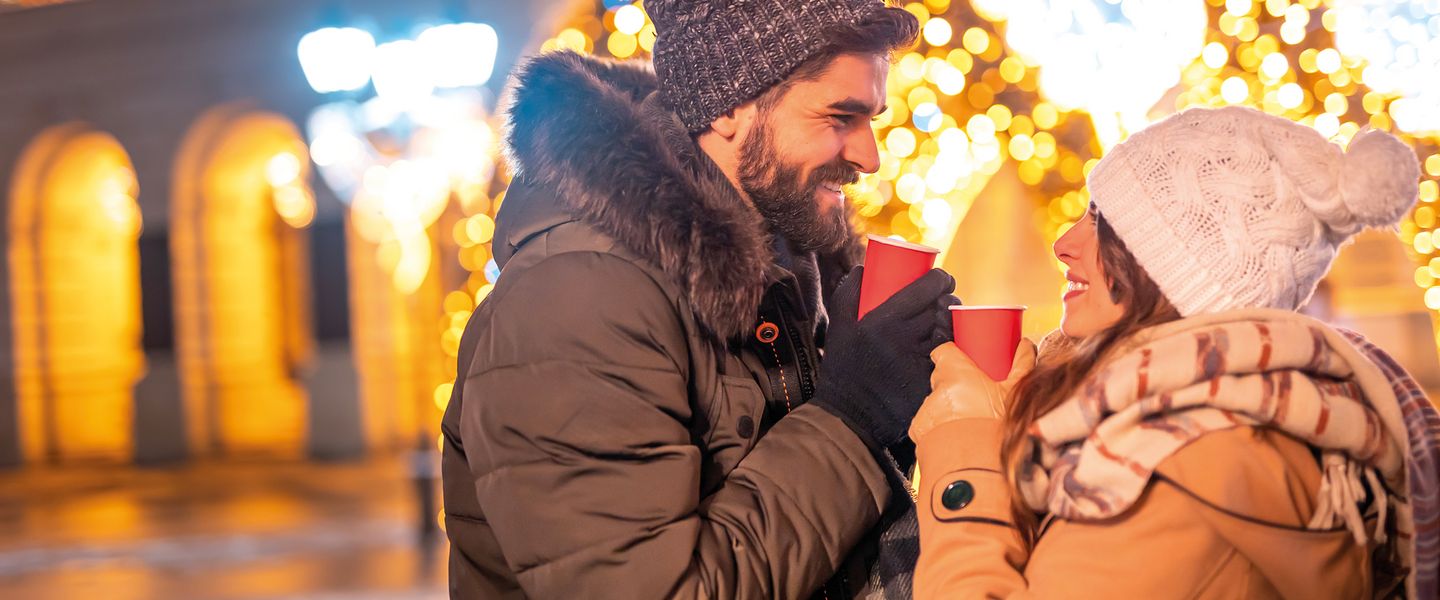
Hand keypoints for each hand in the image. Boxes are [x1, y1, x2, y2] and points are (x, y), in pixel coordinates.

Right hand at [813, 266, 957, 449]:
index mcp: (883, 321)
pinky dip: (956, 349)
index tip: (941, 279)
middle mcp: (904, 339)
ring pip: (951, 332)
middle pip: (943, 308)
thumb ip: (848, 292)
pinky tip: (955, 345)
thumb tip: (864, 266)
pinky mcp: (930, 382)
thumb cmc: (843, 367)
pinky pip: (951, 359)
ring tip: (949, 320)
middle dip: (950, 299)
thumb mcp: (838, 326)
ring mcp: (919, 362)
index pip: (927, 288)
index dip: (941, 278)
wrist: (850, 415)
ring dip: (954, 322)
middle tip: (946, 300)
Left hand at [908, 338, 1035, 442]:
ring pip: (936, 403)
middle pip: (942, 379)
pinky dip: (938, 428)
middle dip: (955, 386)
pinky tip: (956, 437)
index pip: (944, 352)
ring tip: (969, 423)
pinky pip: (928, 423)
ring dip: (948, 409)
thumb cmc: (995, 429)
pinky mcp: (919, 430)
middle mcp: (937, 389)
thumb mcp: (1015, 394)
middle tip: (976, 397)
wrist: (976, 468)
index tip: (964, 362)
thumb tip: (1026, 347)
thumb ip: (1021, 365)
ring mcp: (926, 410)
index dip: (953, 356)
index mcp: (956, 374)